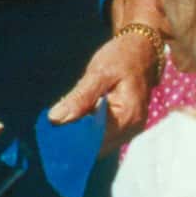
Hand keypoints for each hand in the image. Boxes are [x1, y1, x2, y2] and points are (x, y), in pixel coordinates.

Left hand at [47, 30, 152, 153]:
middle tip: (53, 128)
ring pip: (100, 143)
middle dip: (75, 139)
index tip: (52, 135)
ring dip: (82, 135)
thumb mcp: (99, 73)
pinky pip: (105, 135)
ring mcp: (131, 129)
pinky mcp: (126, 125)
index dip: (73, 140)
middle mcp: (132, 128)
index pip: (95, 141)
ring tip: (62, 124)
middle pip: (98, 146)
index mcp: (127, 116)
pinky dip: (90, 130)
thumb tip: (56, 119)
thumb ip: (79, 97)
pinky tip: (76, 120)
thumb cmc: (122, 57)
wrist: (143, 50)